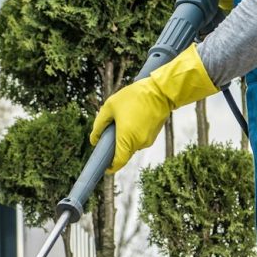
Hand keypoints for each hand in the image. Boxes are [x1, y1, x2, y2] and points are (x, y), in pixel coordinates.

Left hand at [89, 44, 217, 172]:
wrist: (162, 90)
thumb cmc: (135, 96)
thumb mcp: (110, 106)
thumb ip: (99, 125)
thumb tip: (94, 140)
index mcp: (126, 139)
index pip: (118, 162)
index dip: (110, 167)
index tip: (104, 166)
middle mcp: (138, 143)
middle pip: (124, 153)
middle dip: (115, 147)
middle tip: (109, 134)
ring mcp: (148, 140)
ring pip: (131, 146)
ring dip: (125, 139)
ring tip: (122, 122)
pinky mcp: (154, 135)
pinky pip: (139, 139)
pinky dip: (133, 134)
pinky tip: (132, 119)